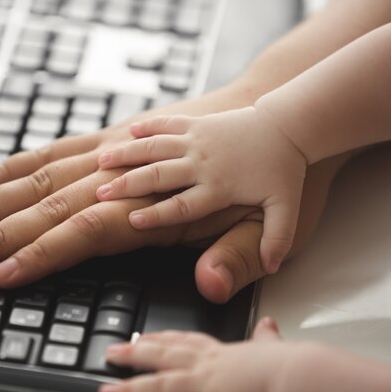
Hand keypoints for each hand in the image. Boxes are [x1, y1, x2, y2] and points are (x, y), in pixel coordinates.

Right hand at [0, 84, 344, 302]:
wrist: (271, 116)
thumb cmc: (269, 176)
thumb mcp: (274, 224)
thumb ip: (237, 256)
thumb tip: (210, 283)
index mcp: (159, 204)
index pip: (87, 232)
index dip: (42, 254)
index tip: (1, 273)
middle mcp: (126, 174)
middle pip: (51, 204)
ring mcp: (115, 153)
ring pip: (42, 176)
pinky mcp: (112, 140)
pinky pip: (55, 151)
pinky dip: (16, 165)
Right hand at [96, 108, 307, 272]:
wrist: (289, 124)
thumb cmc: (286, 168)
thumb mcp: (288, 209)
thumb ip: (276, 239)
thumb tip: (270, 267)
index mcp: (219, 186)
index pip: (182, 205)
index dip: (156, 214)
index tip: (131, 221)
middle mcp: (202, 162)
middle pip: (158, 174)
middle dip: (127, 184)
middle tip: (100, 193)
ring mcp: (198, 139)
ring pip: (155, 146)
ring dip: (127, 154)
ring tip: (102, 160)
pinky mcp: (198, 124)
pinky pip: (168, 123)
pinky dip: (147, 126)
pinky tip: (128, 129)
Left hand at [99, 317, 293, 391]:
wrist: (296, 378)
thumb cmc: (287, 367)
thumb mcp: (272, 349)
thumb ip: (266, 340)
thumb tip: (269, 325)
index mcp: (221, 355)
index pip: (185, 343)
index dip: (162, 340)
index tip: (144, 337)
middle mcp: (207, 369)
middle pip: (163, 358)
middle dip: (136, 354)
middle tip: (112, 352)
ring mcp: (204, 389)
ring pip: (160, 387)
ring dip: (132, 389)